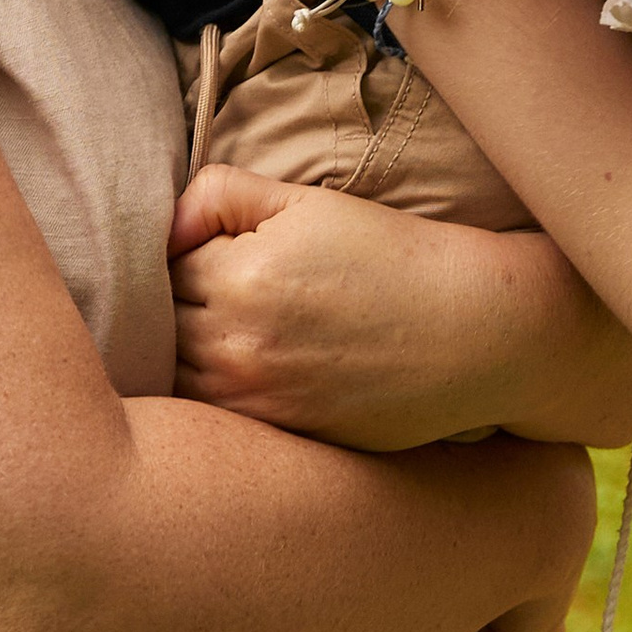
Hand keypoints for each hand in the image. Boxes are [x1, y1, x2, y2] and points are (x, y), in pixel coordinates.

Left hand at [169, 166, 631, 452]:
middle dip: (171, 306)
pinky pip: (211, 419)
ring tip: (219, 330)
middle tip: (199, 292)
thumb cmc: (391, 256)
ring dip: (182, 355)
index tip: (202, 252)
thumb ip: (220, 196)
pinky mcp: (278, 436)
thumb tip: (163, 227)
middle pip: (159, 326)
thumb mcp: (307, 202)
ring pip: (175, 377)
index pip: (160, 266)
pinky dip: (209, 397)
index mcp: (240, 277)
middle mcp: (239, 346)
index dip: (179, 256)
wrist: (472, 331)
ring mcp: (256, 400)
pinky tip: (238, 372)